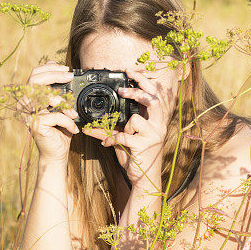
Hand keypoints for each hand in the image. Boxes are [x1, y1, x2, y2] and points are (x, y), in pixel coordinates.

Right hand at [16, 61, 79, 162]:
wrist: (57, 152)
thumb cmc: (60, 129)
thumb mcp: (62, 107)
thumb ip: (60, 91)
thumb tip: (65, 73)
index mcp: (30, 96)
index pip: (35, 74)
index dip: (49, 68)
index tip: (66, 69)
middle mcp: (25, 103)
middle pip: (35, 80)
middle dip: (54, 75)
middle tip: (69, 77)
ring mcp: (28, 114)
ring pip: (44, 96)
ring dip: (63, 102)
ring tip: (74, 113)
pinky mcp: (35, 124)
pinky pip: (55, 116)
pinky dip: (68, 122)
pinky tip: (73, 129)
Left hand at [82, 65, 176, 187]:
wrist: (144, 178)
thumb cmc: (136, 156)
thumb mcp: (125, 138)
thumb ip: (113, 127)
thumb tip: (91, 123)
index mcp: (156, 120)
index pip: (155, 94)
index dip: (145, 81)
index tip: (131, 71)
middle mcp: (158, 126)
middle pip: (154, 100)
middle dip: (138, 90)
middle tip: (123, 88)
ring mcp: (153, 136)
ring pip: (137, 118)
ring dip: (124, 123)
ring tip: (119, 132)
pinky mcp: (143, 146)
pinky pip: (124, 136)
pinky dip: (110, 138)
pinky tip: (105, 142)